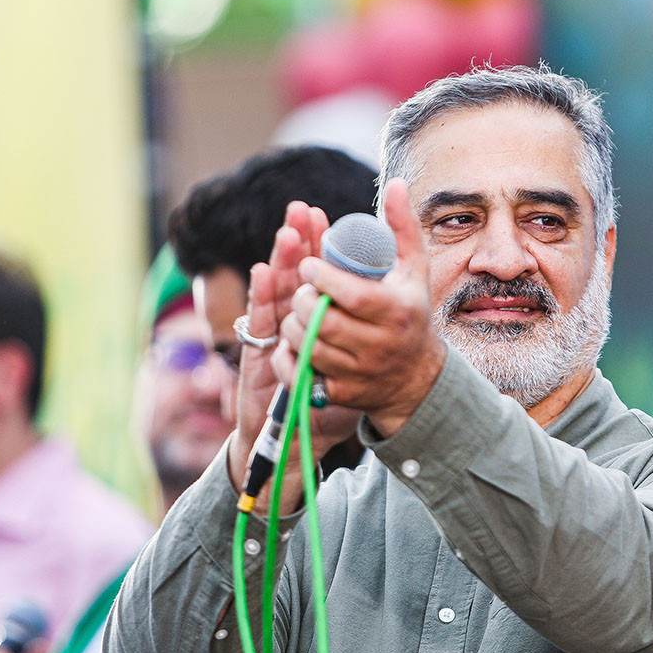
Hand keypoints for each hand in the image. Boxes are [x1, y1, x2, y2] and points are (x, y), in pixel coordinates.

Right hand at [229, 201, 361, 514]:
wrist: (301, 440)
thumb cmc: (331, 395)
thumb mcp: (359, 358)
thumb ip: (371, 332)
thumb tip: (393, 306)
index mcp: (316, 318)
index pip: (313, 273)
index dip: (314, 244)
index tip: (320, 215)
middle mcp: (292, 322)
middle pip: (290, 274)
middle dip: (297, 242)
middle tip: (302, 211)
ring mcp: (273, 337)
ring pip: (274, 291)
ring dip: (280, 260)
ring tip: (288, 231)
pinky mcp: (259, 354)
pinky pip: (260, 322)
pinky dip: (260, 296)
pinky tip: (263, 273)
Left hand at [277, 179, 445, 437]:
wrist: (416, 378)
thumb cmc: (411, 312)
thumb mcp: (414, 269)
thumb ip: (402, 227)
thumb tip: (395, 183)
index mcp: (396, 311)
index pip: (350, 294)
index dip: (321, 278)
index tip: (309, 265)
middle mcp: (380, 345)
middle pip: (323, 321)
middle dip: (303, 301)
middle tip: (302, 290)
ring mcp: (360, 373)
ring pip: (308, 348)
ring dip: (293, 327)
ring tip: (299, 313)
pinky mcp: (343, 394)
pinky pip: (302, 376)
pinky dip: (289, 359)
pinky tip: (294, 343)